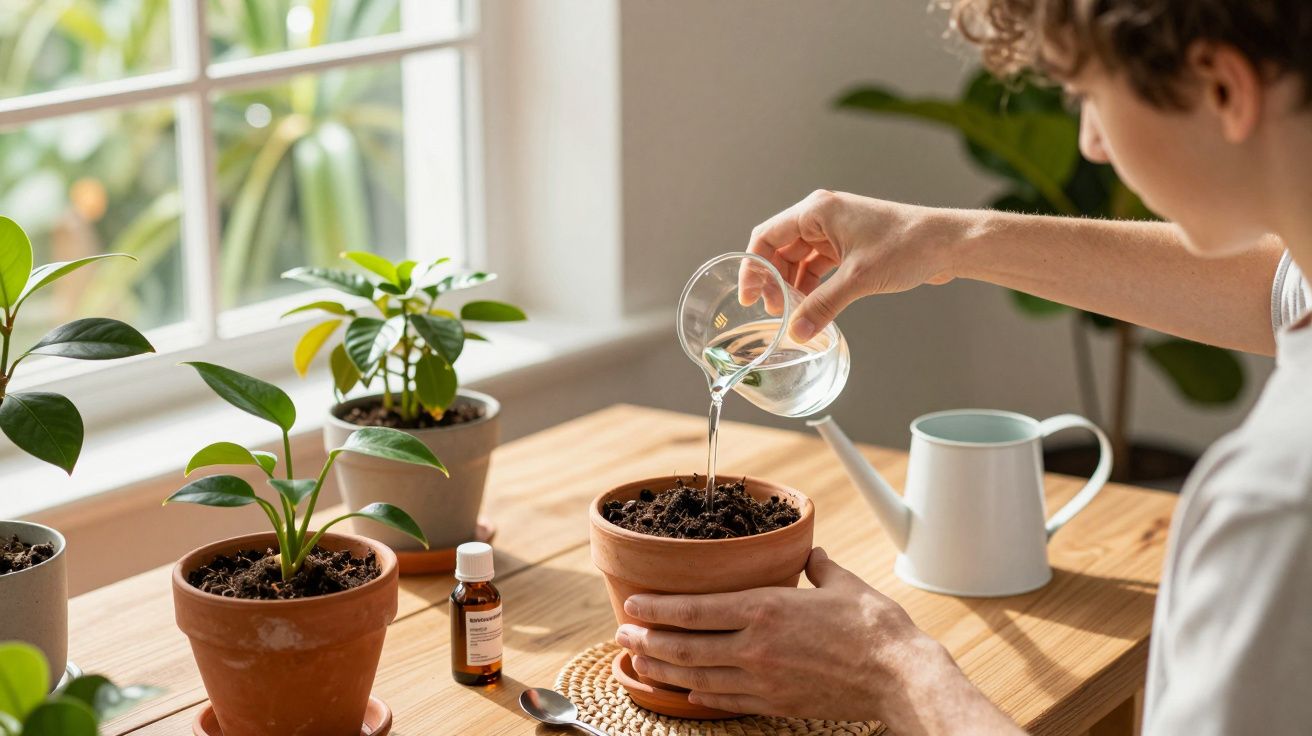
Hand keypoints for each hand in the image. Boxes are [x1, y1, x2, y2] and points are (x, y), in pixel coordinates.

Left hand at [615, 549, 1016, 732]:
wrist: (897, 675)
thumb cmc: (873, 627)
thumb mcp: (841, 583)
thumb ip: (817, 566)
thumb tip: (810, 552)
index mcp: (765, 608)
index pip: (694, 609)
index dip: (657, 609)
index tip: (633, 605)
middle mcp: (755, 646)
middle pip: (685, 646)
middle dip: (648, 640)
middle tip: (623, 634)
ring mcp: (762, 679)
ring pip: (697, 677)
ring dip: (663, 669)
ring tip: (640, 661)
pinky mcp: (775, 703)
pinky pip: (726, 699)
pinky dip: (700, 694)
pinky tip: (686, 689)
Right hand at [743, 191, 968, 341]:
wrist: (948, 244)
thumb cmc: (908, 245)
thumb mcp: (858, 278)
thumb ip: (823, 306)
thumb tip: (796, 332)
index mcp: (817, 211)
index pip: (767, 236)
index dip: (753, 266)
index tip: (749, 296)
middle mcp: (823, 217)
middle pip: (780, 250)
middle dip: (774, 281)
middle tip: (774, 312)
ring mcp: (836, 232)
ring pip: (800, 262)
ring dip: (793, 287)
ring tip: (792, 314)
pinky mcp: (850, 248)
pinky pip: (819, 268)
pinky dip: (812, 288)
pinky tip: (811, 309)